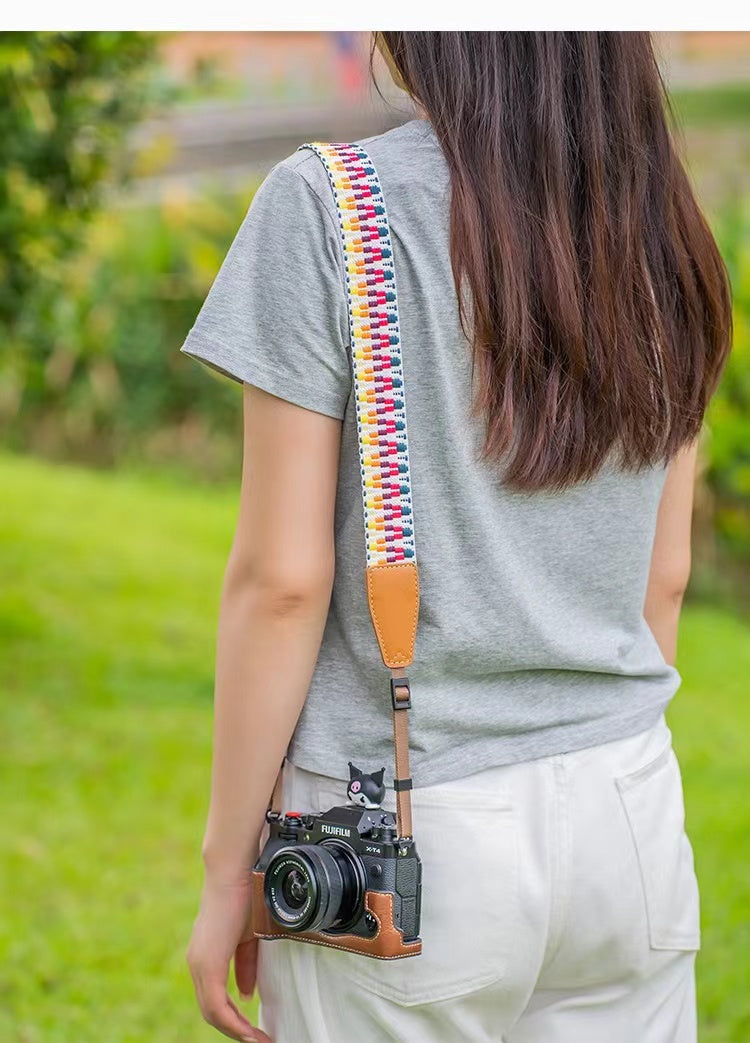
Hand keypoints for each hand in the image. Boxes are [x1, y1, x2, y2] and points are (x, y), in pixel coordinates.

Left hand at [186, 875, 271, 1041]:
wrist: (236, 873)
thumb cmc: (245, 898)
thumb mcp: (249, 938)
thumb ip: (246, 967)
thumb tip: (246, 994)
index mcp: (205, 958)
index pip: (214, 1000)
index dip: (234, 1020)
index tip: (255, 1031)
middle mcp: (197, 964)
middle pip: (212, 1013)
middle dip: (237, 1031)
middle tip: (260, 1040)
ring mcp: (200, 965)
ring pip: (212, 1013)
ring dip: (237, 1031)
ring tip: (259, 1041)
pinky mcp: (207, 964)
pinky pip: (216, 1006)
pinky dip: (234, 1023)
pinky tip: (250, 1032)